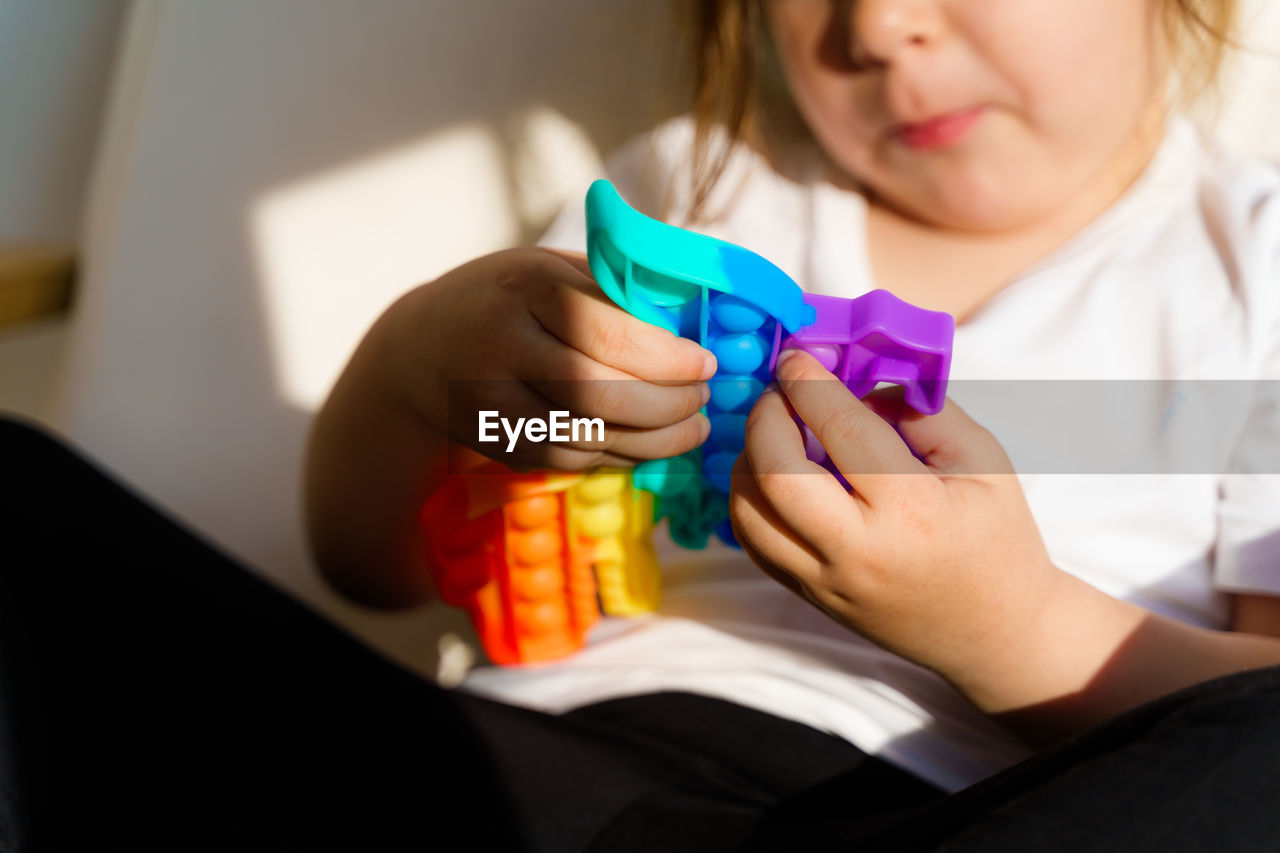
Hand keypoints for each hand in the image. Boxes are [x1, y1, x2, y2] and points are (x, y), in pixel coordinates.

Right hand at [380, 248, 714, 470]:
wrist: (418, 346)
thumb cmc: (507, 298)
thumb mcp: (550, 270)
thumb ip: (611, 290)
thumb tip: (694, 317)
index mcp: (526, 289)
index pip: (608, 333)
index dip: (667, 358)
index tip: (705, 365)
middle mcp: (502, 347)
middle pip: (601, 394)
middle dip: (668, 405)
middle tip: (703, 401)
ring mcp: (492, 402)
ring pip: (588, 437)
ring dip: (655, 441)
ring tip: (692, 428)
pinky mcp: (495, 443)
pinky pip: (570, 461)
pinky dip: (619, 457)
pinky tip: (647, 443)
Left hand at [730, 349, 1063, 697]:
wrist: (995, 633)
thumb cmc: (996, 539)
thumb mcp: (984, 461)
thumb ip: (924, 410)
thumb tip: (861, 381)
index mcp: (912, 509)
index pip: (842, 428)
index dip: (810, 382)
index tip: (797, 354)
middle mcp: (858, 550)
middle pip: (775, 473)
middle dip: (765, 416)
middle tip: (779, 391)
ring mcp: (826, 581)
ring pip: (750, 512)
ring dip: (747, 459)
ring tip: (773, 432)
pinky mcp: (809, 597)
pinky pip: (753, 543)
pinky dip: (749, 499)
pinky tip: (771, 474)